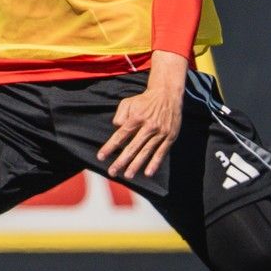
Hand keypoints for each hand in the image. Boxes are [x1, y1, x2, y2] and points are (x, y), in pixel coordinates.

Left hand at [97, 53, 189, 180]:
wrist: (167, 94)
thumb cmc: (144, 101)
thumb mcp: (128, 103)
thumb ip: (120, 116)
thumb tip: (116, 129)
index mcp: (137, 117)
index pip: (120, 135)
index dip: (110, 147)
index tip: (101, 157)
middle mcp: (149, 126)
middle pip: (132, 147)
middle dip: (121, 161)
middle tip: (112, 172)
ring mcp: (160, 132)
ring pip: (146, 152)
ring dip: (136, 165)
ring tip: (127, 175)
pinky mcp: (170, 136)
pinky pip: (161, 152)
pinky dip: (154, 163)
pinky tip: (147, 173)